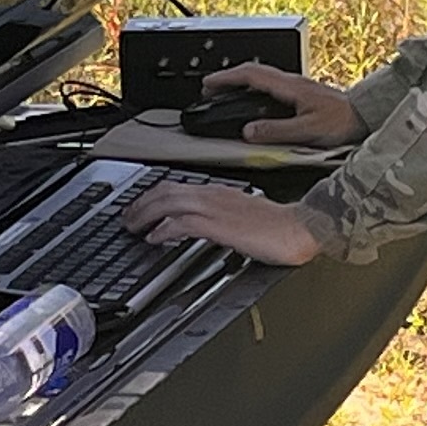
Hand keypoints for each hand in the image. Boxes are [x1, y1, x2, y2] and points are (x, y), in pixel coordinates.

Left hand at [123, 176, 323, 265]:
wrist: (299, 227)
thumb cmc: (277, 225)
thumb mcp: (242, 215)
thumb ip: (221, 217)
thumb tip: (204, 227)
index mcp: (218, 191)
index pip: (176, 186)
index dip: (153, 195)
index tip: (140, 206)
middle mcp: (213, 194)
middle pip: (166, 191)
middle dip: (141, 203)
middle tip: (127, 217)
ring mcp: (215, 208)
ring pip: (168, 203)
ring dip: (146, 214)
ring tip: (133, 226)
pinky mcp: (219, 225)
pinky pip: (183, 223)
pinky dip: (164, 229)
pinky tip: (155, 239)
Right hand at [200, 62, 360, 147]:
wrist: (367, 116)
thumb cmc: (344, 122)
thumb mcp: (307, 131)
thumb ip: (276, 131)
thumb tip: (249, 131)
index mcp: (290, 87)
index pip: (251, 75)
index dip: (226, 78)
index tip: (209, 83)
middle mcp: (293, 82)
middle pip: (254, 72)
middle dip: (229, 78)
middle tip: (211, 88)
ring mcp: (298, 86)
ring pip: (263, 77)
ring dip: (241, 82)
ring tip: (227, 93)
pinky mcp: (303, 93)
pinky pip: (272, 85)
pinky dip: (255, 88)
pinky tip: (255, 100)